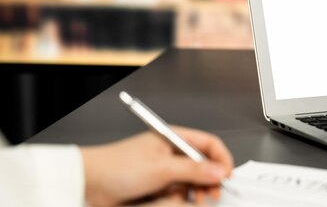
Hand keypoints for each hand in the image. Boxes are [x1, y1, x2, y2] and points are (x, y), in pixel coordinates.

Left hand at [81, 127, 232, 205]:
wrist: (87, 185)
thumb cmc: (116, 167)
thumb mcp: (161, 169)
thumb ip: (193, 170)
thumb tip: (220, 170)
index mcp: (174, 139)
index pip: (209, 144)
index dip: (221, 159)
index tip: (226, 176)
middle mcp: (172, 153)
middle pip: (204, 166)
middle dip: (209, 181)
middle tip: (210, 194)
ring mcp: (165, 171)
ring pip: (191, 183)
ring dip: (192, 192)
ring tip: (187, 199)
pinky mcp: (157, 187)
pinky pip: (177, 194)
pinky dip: (177, 199)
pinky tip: (170, 200)